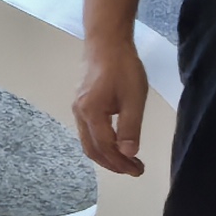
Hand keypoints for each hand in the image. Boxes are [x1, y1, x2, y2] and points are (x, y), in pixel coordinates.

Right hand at [75, 36, 152, 176]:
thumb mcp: (133, 99)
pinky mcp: (81, 104)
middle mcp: (79, 114)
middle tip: (133, 170)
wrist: (106, 44)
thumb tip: (128, 154)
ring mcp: (78, 109)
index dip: (121, 163)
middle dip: (112, 164)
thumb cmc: (123, 69)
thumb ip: (130, 127)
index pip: (105, 148)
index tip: (138, 170)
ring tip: (126, 160)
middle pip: (92, 149)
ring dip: (106, 155)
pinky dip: (100, 144)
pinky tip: (115, 142)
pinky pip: (87, 132)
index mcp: (91, 114)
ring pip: (88, 141)